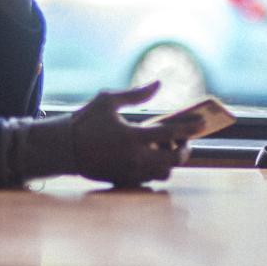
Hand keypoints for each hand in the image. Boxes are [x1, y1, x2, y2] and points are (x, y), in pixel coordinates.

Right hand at [71, 82, 205, 185]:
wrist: (63, 149)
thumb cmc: (85, 121)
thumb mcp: (107, 101)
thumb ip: (136, 94)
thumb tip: (158, 84)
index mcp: (132, 136)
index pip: (171, 132)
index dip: (190, 127)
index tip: (203, 122)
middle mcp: (134, 158)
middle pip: (173, 159)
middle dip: (185, 150)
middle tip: (185, 141)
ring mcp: (129, 173)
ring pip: (163, 173)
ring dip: (170, 162)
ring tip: (167, 149)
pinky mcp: (123, 181)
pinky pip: (149, 180)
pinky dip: (156, 169)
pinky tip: (152, 157)